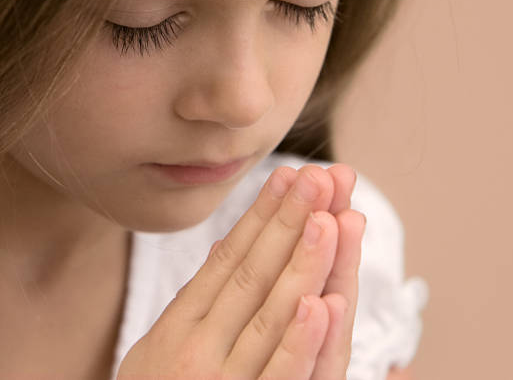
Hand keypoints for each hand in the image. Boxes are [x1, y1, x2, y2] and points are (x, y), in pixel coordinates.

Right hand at [117, 163, 365, 378]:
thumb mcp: (162, 347)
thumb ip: (200, 302)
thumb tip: (234, 248)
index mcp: (180, 323)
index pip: (230, 257)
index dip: (263, 215)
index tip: (288, 174)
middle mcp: (197, 346)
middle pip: (254, 274)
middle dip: (290, 221)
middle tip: (320, 176)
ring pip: (270, 316)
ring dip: (303, 264)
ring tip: (330, 217)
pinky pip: (278, 379)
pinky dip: (300, 343)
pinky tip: (322, 305)